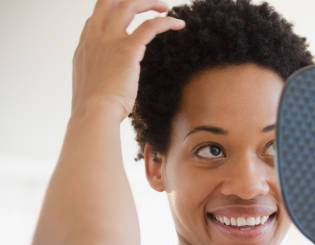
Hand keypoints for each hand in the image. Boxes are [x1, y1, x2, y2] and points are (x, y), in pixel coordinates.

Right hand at [71, 0, 184, 119]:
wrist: (94, 113)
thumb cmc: (95, 108)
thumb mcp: (91, 85)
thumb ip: (99, 74)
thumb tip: (109, 80)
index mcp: (85, 45)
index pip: (97, 17)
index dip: (113, 13)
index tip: (130, 18)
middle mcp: (95, 37)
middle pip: (110, 1)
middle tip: (152, 4)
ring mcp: (109, 40)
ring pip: (129, 5)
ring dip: (149, 2)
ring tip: (166, 7)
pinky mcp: (127, 48)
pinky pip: (150, 26)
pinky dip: (166, 22)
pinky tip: (179, 24)